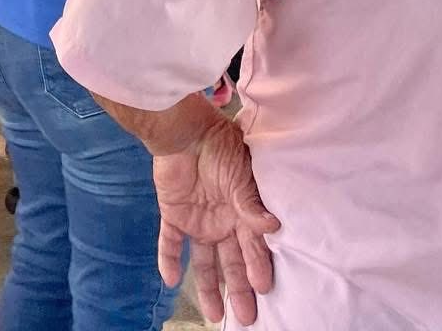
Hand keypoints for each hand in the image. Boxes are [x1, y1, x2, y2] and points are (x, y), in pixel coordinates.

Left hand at [155, 128, 279, 325]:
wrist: (185, 129)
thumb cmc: (220, 146)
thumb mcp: (242, 175)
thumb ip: (251, 203)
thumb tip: (273, 228)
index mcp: (243, 212)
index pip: (253, 247)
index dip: (258, 268)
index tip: (265, 289)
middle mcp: (222, 222)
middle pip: (232, 262)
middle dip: (239, 289)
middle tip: (246, 317)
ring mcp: (198, 220)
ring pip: (203, 262)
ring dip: (208, 286)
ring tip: (213, 314)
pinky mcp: (174, 214)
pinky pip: (170, 242)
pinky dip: (168, 260)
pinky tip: (171, 280)